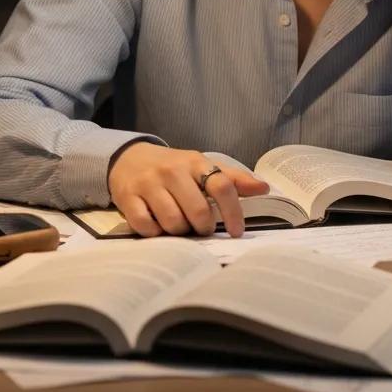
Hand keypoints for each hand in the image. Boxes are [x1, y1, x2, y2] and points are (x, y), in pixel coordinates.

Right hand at [107, 142, 269, 237]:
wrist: (129, 158)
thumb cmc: (173, 168)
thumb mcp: (202, 167)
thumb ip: (232, 179)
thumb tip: (264, 188)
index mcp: (195, 162)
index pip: (222, 186)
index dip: (233, 212)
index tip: (237, 232)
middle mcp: (173, 171)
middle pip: (198, 211)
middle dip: (203, 227)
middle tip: (200, 228)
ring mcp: (149, 184)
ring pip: (173, 222)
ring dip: (179, 231)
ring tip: (178, 225)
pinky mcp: (128, 197)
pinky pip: (146, 227)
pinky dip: (154, 233)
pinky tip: (157, 226)